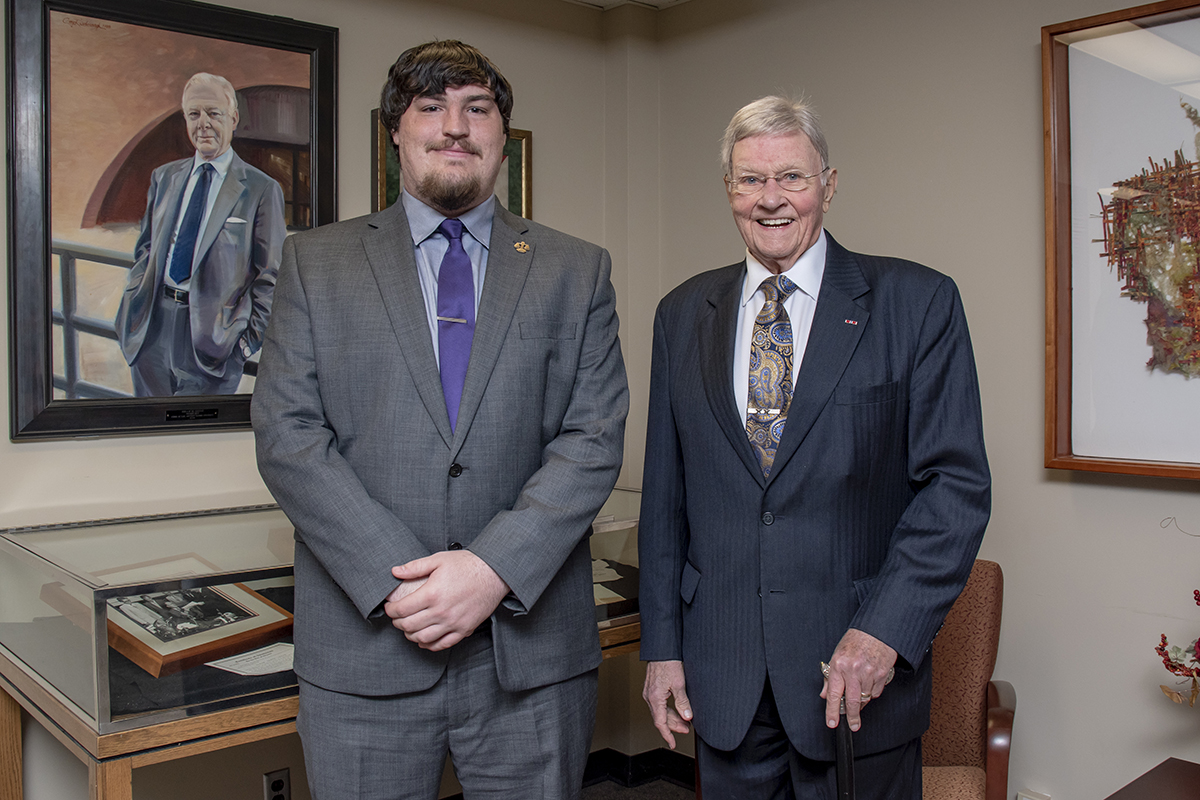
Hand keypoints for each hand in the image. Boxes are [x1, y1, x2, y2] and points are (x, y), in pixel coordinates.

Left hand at [383, 550, 509, 650]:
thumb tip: (395, 571)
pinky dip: (429, 645)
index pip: (402, 609)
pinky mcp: (464, 629)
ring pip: (423, 639)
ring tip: (408, 628)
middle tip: (396, 618)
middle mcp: (441, 612)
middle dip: (397, 623)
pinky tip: (424, 640)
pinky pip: (442, 644)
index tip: (389, 608)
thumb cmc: (467, 565)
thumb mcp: (438, 560)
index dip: (391, 610)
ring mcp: (453, 623)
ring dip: (410, 635)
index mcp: (432, 594)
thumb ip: (415, 566)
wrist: (494, 573)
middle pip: (409, 626)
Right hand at [642, 660, 692, 748]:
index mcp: (654, 697)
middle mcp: (649, 697)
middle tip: (687, 729)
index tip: (672, 744)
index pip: (660, 723)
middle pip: (660, 718)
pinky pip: (659, 705)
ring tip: (686, 721)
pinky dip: (668, 710)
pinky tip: (677, 710)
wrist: (662, 650)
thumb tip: (688, 717)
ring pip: (660, 712)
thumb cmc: (668, 663)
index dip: (667, 735)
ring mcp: (649, 693)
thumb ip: (683, 702)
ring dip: (672, 718)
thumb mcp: (679, 684)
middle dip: (674, 726)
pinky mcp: (652, 689)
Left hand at [820, 629, 896, 731]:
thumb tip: (824, 694)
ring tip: (859, 695)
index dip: (832, 712)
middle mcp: (853, 670)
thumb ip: (830, 676)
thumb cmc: (856, 640)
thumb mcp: (837, 655)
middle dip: (851, 717)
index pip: (832, 694)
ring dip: (862, 702)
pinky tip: (869, 683)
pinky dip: (872, 692)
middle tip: (852, 725)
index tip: (832, 723)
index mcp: (838, 665)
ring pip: (865, 698)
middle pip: (851, 702)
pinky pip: (876, 692)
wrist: (876, 630)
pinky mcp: (881, 675)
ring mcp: (868, 673)